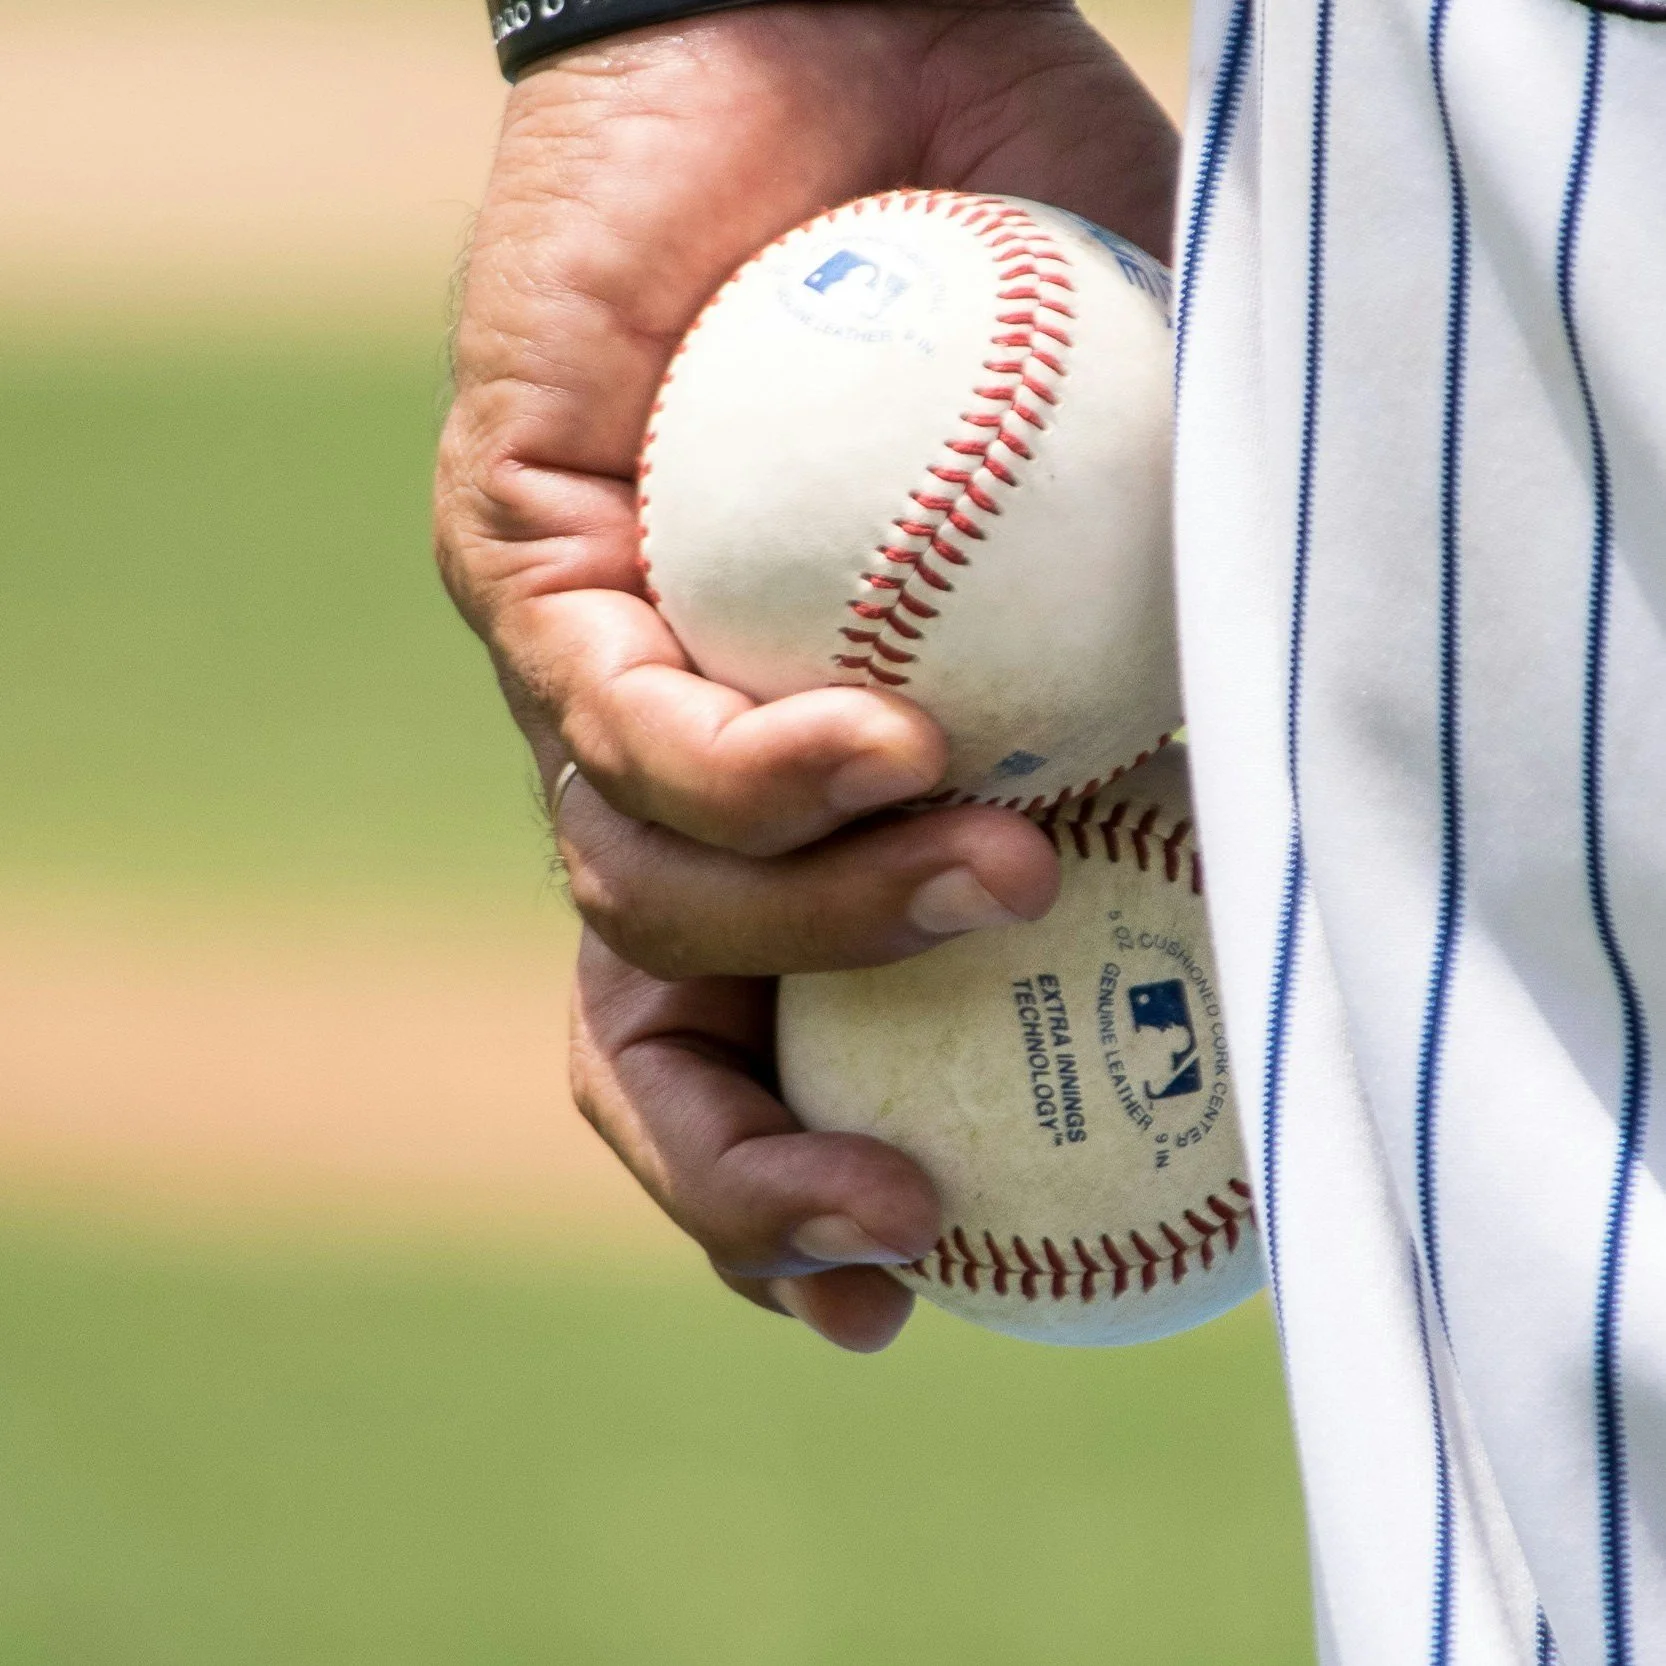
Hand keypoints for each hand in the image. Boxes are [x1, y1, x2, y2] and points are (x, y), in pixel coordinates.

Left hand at [436, 0, 1178, 1349]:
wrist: (847, 47)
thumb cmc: (1022, 271)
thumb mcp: (1148, 503)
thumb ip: (1193, 656)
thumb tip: (1302, 805)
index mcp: (786, 795)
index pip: (753, 1040)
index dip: (798, 1188)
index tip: (907, 1279)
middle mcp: (666, 761)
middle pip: (646, 1035)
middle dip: (745, 1176)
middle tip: (895, 1231)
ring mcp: (586, 667)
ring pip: (635, 902)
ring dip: (826, 936)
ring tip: (994, 869)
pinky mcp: (518, 551)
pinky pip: (608, 722)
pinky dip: (758, 773)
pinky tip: (890, 733)